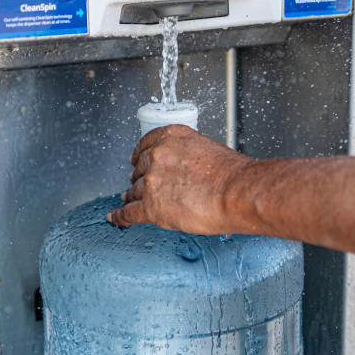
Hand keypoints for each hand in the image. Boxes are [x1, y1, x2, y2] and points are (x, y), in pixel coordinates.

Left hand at [106, 125, 253, 234]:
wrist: (238, 193)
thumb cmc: (233, 175)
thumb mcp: (207, 150)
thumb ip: (187, 156)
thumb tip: (183, 171)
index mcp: (171, 137)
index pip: (146, 144)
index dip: (140, 156)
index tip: (137, 160)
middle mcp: (157, 155)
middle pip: (139, 169)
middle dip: (140, 178)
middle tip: (142, 186)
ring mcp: (151, 181)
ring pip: (134, 192)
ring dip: (132, 197)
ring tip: (129, 202)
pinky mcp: (150, 207)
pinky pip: (128, 213)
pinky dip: (119, 216)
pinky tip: (115, 218)